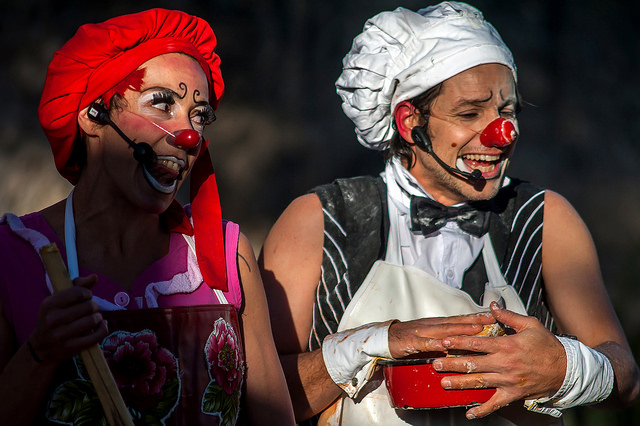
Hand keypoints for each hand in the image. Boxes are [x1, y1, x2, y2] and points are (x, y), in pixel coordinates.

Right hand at [28, 275, 107, 363]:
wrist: (41, 347)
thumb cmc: (55, 318)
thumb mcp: (59, 300)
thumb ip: (77, 286)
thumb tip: (94, 277)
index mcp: (49, 304)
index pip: (79, 292)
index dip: (87, 294)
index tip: (85, 298)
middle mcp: (52, 319)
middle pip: (89, 306)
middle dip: (93, 307)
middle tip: (88, 310)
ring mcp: (60, 335)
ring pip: (93, 320)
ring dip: (98, 318)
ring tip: (93, 319)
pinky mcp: (70, 348)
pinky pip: (97, 335)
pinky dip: (103, 329)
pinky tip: (100, 326)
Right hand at [388, 312, 495, 358]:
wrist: (384, 337)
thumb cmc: (406, 338)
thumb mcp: (428, 337)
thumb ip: (444, 340)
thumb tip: (463, 345)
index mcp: (436, 324)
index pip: (459, 319)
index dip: (475, 317)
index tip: (491, 315)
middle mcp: (432, 325)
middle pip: (456, 322)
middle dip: (475, 320)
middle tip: (491, 319)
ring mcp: (423, 332)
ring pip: (445, 330)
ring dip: (462, 329)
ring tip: (477, 329)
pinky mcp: (413, 342)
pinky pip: (427, 343)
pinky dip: (437, 344)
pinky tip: (446, 346)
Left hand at [432, 302, 565, 418]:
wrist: (566, 368)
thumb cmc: (547, 345)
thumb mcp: (529, 325)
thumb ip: (508, 316)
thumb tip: (492, 306)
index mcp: (506, 345)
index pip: (476, 343)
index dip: (458, 342)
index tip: (443, 341)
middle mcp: (504, 364)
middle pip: (473, 364)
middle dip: (452, 364)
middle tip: (435, 363)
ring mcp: (508, 381)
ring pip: (479, 383)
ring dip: (460, 384)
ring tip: (443, 383)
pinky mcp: (513, 394)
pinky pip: (495, 404)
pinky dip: (482, 410)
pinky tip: (469, 412)